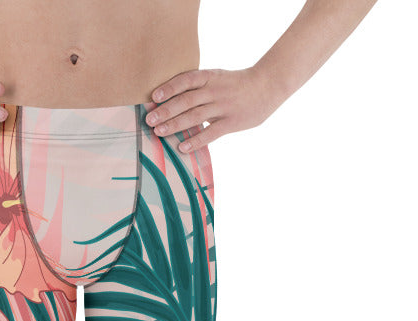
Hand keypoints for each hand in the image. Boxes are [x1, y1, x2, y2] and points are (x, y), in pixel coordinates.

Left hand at [146, 66, 279, 152]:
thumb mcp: (217, 78)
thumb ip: (199, 87)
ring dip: (175, 124)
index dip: (169, 88)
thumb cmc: (237, 85)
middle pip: (186, 100)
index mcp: (210, 77)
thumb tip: (173, 100)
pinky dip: (196, 140)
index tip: (154, 97)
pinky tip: (182, 147)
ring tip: (159, 132)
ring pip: (195, 115)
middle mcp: (214, 90)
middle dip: (166, 110)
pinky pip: (211, 133)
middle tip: (149, 120)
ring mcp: (223, 106)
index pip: (186, 80)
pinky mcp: (232, 122)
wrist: (268, 86)